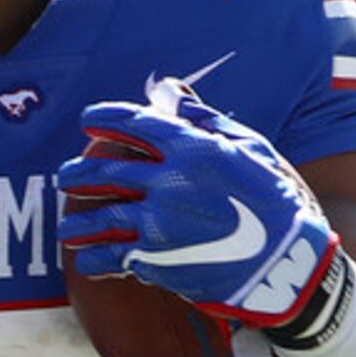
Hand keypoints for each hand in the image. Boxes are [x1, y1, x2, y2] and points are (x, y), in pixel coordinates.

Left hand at [59, 79, 336, 326]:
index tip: (87, 118)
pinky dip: (95, 261)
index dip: (106, 117)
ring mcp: (157, 223)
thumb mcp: (252, 149)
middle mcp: (168, 182)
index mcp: (192, 149)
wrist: (289, 265)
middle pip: (106, 172)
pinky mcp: (157, 260)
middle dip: (79, 173)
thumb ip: (206, 120)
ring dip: (78, 223)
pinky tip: (85, 262)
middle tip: (66, 176)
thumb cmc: (278, 202)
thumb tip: (171, 91)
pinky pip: (112, 258)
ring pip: (101, 218)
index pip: (135, 124)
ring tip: (68, 227)